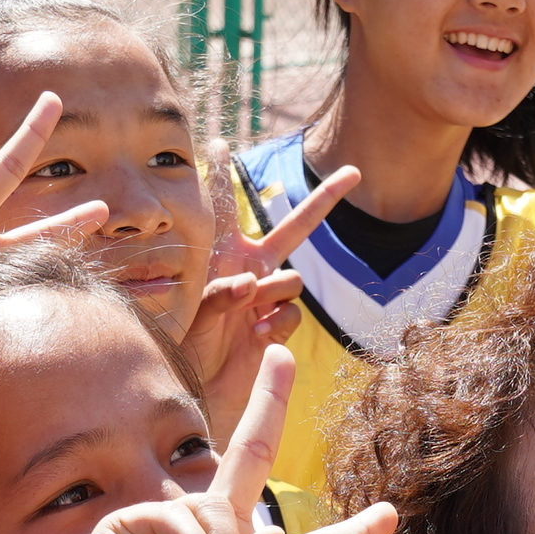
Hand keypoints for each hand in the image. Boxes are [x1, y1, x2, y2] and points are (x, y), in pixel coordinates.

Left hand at [179, 166, 349, 444]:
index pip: (224, 209)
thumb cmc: (181, 347)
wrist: (195, 391)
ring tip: (241, 319)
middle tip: (353, 174)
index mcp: (222, 255)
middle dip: (325, 199)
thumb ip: (217, 292)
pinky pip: (291, 315)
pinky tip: (253, 339)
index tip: (217, 141)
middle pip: (296, 228)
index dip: (221, 175)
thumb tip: (251, 283)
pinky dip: (273, 326)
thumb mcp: (189, 312)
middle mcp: (252, 268)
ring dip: (268, 297)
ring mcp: (269, 297)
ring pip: (291, 281)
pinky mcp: (279, 326)